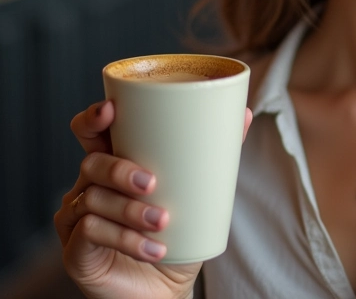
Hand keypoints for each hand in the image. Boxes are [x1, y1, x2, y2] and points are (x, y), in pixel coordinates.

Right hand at [54, 99, 252, 298]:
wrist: (166, 290)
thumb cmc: (179, 235)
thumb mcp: (199, 192)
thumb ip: (216, 153)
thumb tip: (246, 114)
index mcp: (115, 163)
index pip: (91, 132)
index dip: (93, 118)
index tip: (111, 110)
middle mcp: (90, 186)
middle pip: (91, 162)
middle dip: (120, 169)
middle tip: (153, 183)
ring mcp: (77, 219)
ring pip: (92, 198)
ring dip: (130, 210)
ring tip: (163, 221)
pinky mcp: (75, 251)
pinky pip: (90, 234)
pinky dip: (126, 240)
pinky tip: (154, 248)